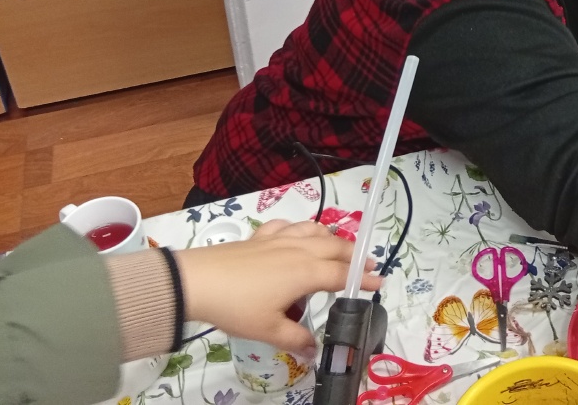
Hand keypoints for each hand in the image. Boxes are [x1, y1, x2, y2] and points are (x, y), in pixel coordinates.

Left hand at [174, 220, 381, 356]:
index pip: (343, 275)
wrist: (198, 281)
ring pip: (316, 231)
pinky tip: (297, 235)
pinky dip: (301, 228)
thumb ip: (295, 339)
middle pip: (336, 248)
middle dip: (355, 256)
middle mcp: (300, 250)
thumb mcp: (268, 330)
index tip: (380, 283)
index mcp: (307, 272)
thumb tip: (313, 352)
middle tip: (368, 265)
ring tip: (339, 248)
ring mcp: (280, 239)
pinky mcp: (261, 236)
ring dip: (333, 238)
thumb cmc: (237, 306)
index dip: (363, 280)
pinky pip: (289, 225)